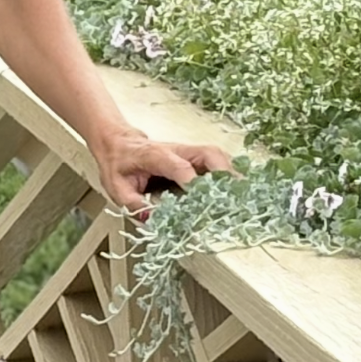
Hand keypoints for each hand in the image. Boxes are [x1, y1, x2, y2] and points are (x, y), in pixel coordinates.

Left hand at [94, 127, 235, 213]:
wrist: (118, 142)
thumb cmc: (118, 164)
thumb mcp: (117, 187)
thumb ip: (133, 204)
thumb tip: (153, 219)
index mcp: (154, 155)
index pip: (179, 166)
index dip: (193, 181)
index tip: (203, 200)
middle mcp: (177, 151)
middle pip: (208, 154)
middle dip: (225, 174)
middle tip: (236, 196)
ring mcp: (188, 152)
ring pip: (217, 157)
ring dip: (231, 175)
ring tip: (243, 196)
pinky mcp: (194, 157)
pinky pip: (217, 162)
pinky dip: (229, 175)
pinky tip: (236, 191)